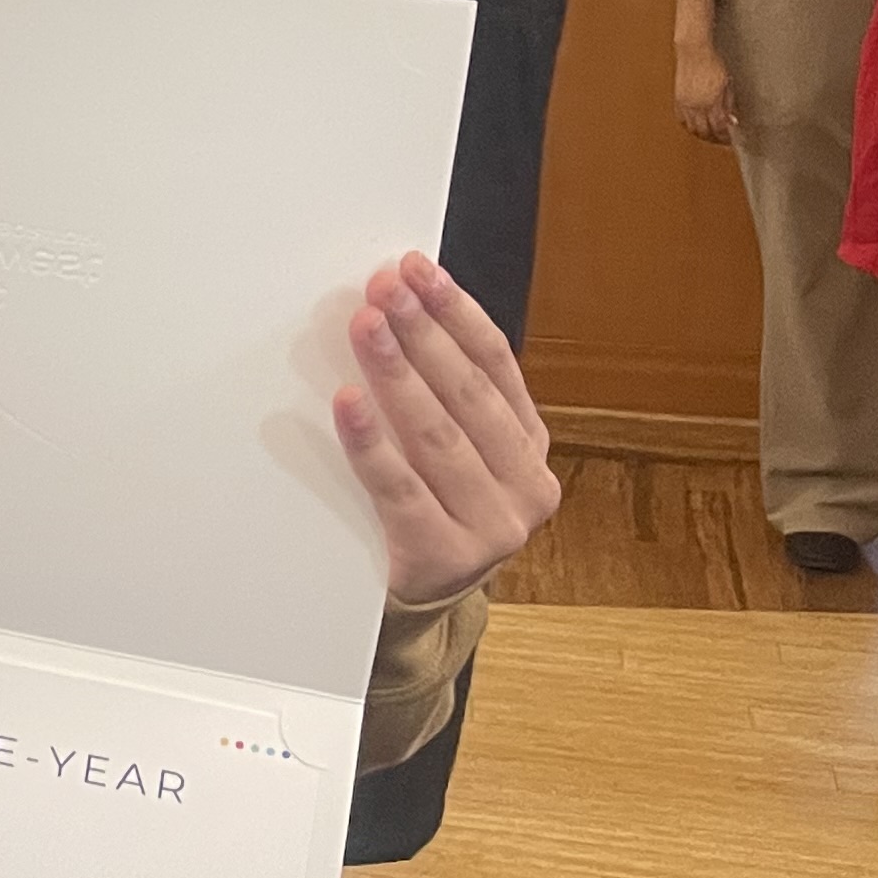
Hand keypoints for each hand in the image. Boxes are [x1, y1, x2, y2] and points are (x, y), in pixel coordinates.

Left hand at [332, 254, 558, 608]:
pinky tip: (347, 401)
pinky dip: (371, 440)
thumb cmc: (430, 512)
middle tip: (384, 287)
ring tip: (365, 325)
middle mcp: (526, 486)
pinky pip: (401, 487)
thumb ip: (442, 397)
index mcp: (530, 448)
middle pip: (468, 394)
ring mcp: (494, 526)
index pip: (497, 366)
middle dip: (423, 333)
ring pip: (438, 436)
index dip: (456, 313)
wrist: (418, 608)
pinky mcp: (447, 556)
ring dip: (398, 373)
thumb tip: (393, 307)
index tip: (418, 269)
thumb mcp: (452, 454)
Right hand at [671, 50, 734, 144]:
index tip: (731, 140)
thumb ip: (729, 104)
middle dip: (714, 139)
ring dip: (701, 135)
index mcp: (712, 102)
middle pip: (705, 132)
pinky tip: (695, 125)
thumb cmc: (712, 63)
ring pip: (692, 129)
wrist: (694, 52)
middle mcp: (697, 105)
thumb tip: (732, 120)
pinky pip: (682, 120)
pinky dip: (689, 126)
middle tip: (721, 141)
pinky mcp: (678, 100)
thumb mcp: (727, 84)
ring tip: (709, 135)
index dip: (726, 137)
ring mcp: (685, 104)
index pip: (719, 128)